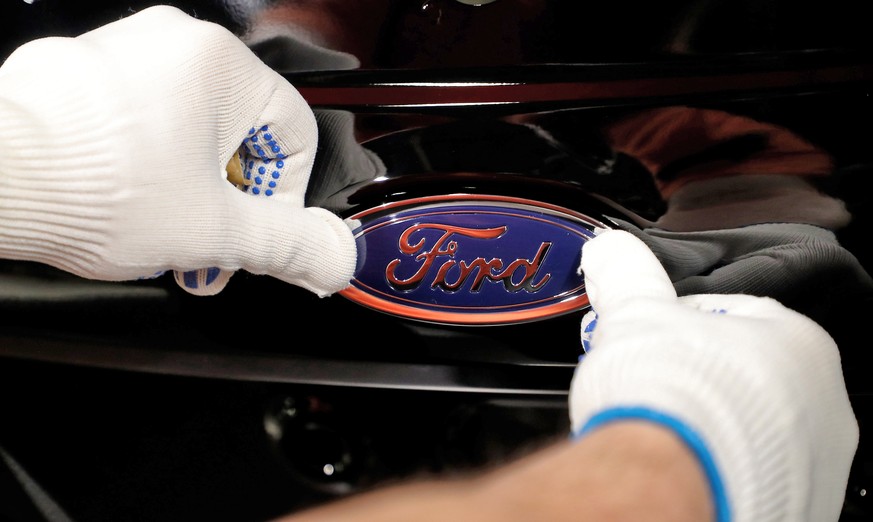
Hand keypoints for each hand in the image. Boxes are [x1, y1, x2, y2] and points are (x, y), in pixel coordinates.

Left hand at [0, 6, 354, 296]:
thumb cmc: (95, 190)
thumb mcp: (216, 232)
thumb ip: (289, 245)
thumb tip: (334, 259)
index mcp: (220, 65)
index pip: (294, 134)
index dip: (285, 196)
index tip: (257, 232)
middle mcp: (173, 43)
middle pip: (239, 136)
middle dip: (230, 203)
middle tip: (208, 246)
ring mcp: (124, 53)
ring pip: (191, 132)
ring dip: (189, 190)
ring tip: (161, 233)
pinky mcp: (86, 73)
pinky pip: (143, 121)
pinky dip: (147, 167)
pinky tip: (125, 206)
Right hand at [571, 229, 857, 521]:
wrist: (672, 481)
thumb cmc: (671, 396)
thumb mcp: (637, 313)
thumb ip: (628, 274)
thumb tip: (609, 249)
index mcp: (799, 343)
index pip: (735, 317)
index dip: (682, 324)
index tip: (653, 337)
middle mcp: (825, 404)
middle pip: (746, 377)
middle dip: (699, 377)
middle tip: (654, 383)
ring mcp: (817, 464)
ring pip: (751, 431)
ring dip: (711, 425)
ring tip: (665, 430)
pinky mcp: (799, 507)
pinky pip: (753, 477)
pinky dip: (721, 471)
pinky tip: (686, 468)